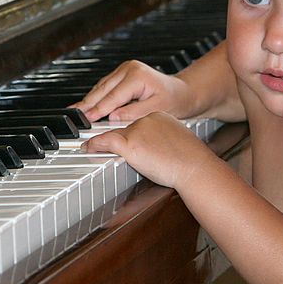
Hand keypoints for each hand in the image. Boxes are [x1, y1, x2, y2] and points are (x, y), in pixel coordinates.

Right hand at [71, 60, 194, 122]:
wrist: (182, 92)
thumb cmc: (174, 99)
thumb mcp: (157, 108)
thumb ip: (134, 112)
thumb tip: (113, 117)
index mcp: (137, 76)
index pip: (113, 96)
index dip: (99, 109)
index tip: (87, 119)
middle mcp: (128, 69)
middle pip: (103, 90)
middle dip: (88, 103)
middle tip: (75, 116)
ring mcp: (125, 69)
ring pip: (102, 87)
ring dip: (90, 99)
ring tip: (77, 112)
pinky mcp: (123, 74)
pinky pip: (106, 86)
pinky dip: (97, 96)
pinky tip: (88, 105)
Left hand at [81, 111, 212, 188]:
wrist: (194, 167)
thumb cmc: (191, 160)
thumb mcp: (178, 141)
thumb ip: (164, 140)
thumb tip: (156, 149)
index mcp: (159, 116)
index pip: (137, 122)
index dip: (128, 134)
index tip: (123, 141)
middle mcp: (147, 119)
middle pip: (125, 128)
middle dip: (117, 140)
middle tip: (102, 146)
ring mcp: (137, 130)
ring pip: (114, 133)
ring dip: (102, 142)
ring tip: (92, 147)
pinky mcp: (131, 143)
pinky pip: (106, 141)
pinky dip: (95, 144)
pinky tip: (88, 148)